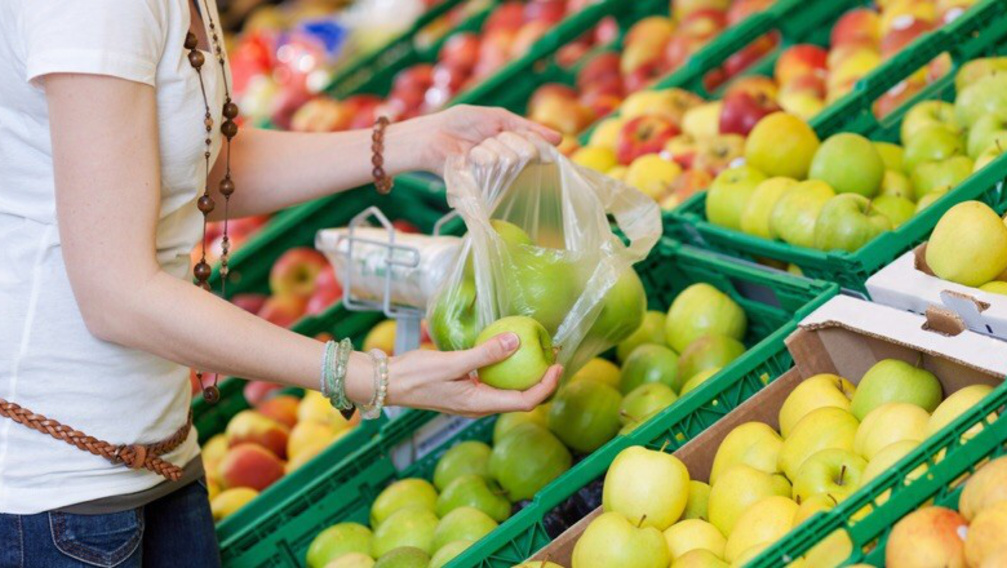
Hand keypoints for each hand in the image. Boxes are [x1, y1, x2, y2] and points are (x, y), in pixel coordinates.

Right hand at [385, 332, 561, 417]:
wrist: (388, 382)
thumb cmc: (416, 375)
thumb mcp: (452, 362)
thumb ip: (484, 354)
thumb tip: (516, 341)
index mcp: (480, 404)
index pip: (525, 402)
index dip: (546, 386)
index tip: (558, 366)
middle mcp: (480, 406)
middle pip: (521, 399)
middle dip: (542, 381)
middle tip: (553, 356)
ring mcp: (472, 400)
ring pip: (508, 392)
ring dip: (526, 376)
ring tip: (538, 353)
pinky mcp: (465, 391)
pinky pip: (494, 384)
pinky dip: (507, 371)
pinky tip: (508, 352)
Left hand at [391, 105, 561, 173]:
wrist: (433, 135)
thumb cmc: (462, 123)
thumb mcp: (497, 117)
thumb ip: (526, 127)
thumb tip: (559, 139)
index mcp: (514, 146)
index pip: (537, 147)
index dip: (535, 142)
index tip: (525, 138)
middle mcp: (509, 163)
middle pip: (525, 152)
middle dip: (505, 139)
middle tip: (486, 137)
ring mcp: (496, 174)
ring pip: (507, 159)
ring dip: (488, 147)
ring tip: (473, 148)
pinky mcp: (483, 184)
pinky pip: (492, 169)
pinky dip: (480, 158)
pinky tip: (468, 157)